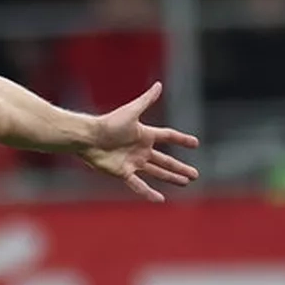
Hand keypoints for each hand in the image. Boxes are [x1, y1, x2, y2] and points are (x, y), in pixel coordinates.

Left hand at [79, 82, 199, 201]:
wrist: (89, 137)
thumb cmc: (109, 123)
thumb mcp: (131, 111)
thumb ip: (146, 100)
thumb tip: (158, 85)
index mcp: (144, 134)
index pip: (167, 136)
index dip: (181, 139)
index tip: (195, 144)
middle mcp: (140, 149)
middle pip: (165, 160)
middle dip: (180, 167)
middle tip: (195, 174)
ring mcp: (133, 162)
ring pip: (157, 173)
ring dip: (171, 178)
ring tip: (185, 183)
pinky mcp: (123, 173)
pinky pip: (139, 185)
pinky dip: (149, 193)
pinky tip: (160, 199)